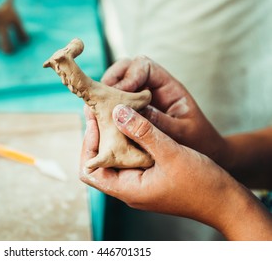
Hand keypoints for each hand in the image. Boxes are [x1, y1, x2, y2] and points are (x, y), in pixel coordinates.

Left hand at [80, 104, 271, 239]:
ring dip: (112, 138)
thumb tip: (118, 112)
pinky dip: (128, 142)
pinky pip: (130, 159)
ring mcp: (139, 184)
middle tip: (101, 113)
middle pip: (99, 163)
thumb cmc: (201, 184)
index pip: (90, 170)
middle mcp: (129, 189)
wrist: (225, 201)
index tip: (94, 119)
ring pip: (115, 160)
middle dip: (97, 138)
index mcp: (128, 189)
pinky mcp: (149, 178)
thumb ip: (143, 132)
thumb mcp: (170, 153)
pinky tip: (134, 124)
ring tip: (114, 113)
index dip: (88, 144)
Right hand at [101, 57, 227, 165]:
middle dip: (110, 81)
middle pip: (126, 69)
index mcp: (169, 87)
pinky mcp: (134, 111)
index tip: (118, 95)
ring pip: (117, 84)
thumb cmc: (198, 142)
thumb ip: (155, 123)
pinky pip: (116, 103)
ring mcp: (142, 98)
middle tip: (99, 100)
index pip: (144, 66)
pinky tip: (100, 122)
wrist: (205, 153)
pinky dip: (106, 109)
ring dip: (105, 95)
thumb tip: (123, 113)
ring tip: (96, 111)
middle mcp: (153, 88)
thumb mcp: (180, 134)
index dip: (128, 76)